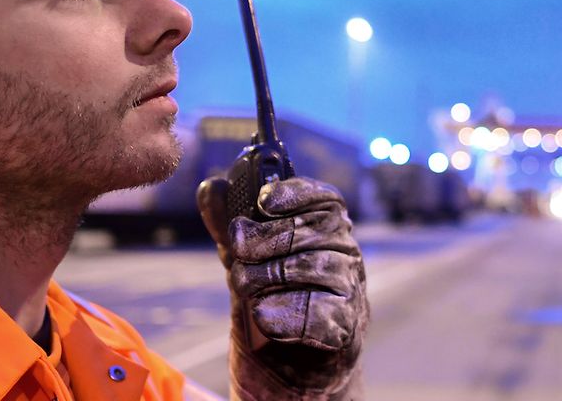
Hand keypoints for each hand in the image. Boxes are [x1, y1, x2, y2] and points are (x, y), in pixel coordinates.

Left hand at [198, 174, 367, 399]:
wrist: (288, 373)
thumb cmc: (273, 308)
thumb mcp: (244, 264)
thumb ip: (230, 228)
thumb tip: (211, 188)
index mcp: (327, 235)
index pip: (326, 200)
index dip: (297, 193)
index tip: (263, 200)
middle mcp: (346, 259)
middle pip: (319, 229)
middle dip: (270, 236)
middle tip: (237, 248)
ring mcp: (350, 294)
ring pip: (319, 267)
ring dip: (271, 274)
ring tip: (244, 286)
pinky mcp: (345, 332)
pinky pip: (321, 314)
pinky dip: (286, 313)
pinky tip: (263, 315)